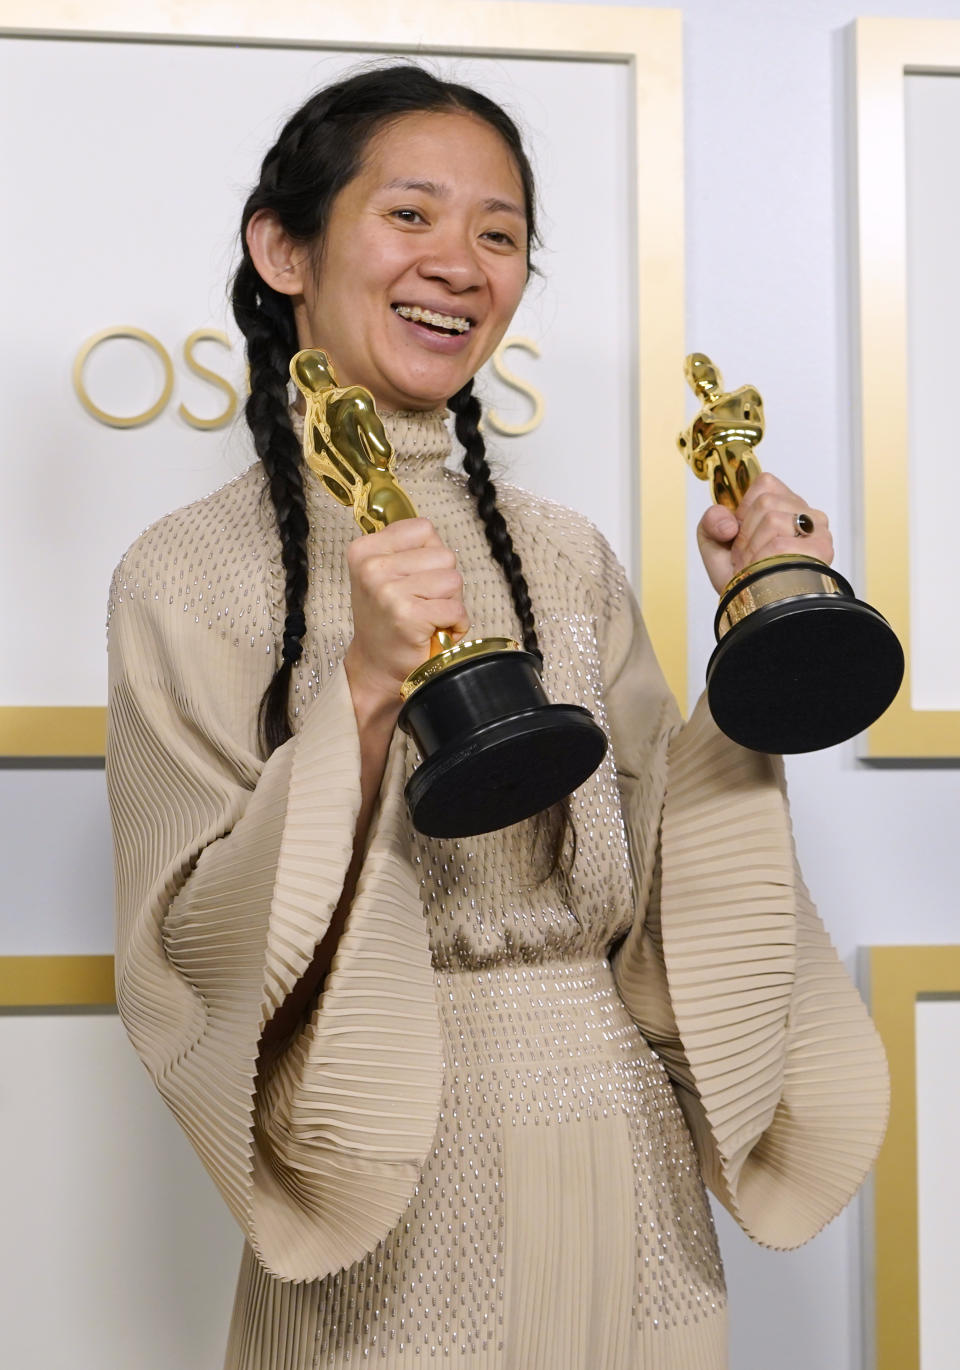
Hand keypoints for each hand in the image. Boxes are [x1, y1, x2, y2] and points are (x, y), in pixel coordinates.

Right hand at [343, 518, 468, 719]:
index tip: (414, 578)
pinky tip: (434, 632)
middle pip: (444, 555)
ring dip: (450, 603)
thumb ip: (407, 549)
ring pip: (453, 580)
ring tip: (428, 617)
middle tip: (422, 603)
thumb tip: (434, 535)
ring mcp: (388, 591)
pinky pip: (456, 609)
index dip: (431, 554)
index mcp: (365, 550)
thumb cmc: (387, 619)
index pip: (424, 529)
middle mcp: (372, 567)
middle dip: (444, 581)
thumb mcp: (385, 574)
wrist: (375, 666)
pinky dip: (455, 624)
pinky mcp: (408, 615)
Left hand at [696, 473, 833, 593]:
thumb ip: (711, 521)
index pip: (764, 483)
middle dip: (746, 535)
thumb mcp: (714, 544)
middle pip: (766, 502)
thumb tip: (727, 523)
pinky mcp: (820, 550)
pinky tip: (767, 572)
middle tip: (749, 557)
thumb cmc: (740, 577)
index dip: (744, 510)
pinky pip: (780, 545)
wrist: (753, 608)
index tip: (742, 534)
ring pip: (772, 520)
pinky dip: (763, 561)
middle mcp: (806, 515)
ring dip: (754, 550)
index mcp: (785, 505)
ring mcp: (817, 531)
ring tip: (758, 566)